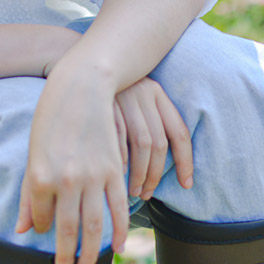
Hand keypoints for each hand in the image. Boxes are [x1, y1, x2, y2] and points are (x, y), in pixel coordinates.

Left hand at [16, 68, 128, 263]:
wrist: (81, 88)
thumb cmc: (51, 120)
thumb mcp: (33, 154)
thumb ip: (31, 195)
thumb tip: (24, 230)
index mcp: (42, 176)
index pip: (43, 217)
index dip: (43, 230)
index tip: (45, 235)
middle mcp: (67, 181)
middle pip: (67, 230)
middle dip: (65, 257)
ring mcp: (93, 177)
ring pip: (93, 224)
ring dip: (89, 252)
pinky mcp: (114, 171)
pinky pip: (118, 207)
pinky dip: (119, 230)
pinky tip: (117, 247)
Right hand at [114, 77, 192, 200]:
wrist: (77, 70)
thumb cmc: (108, 96)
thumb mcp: (133, 103)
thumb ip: (148, 127)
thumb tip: (159, 168)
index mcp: (157, 93)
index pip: (179, 132)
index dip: (185, 162)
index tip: (186, 184)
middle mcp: (144, 93)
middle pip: (159, 142)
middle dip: (156, 174)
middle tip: (148, 194)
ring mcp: (124, 98)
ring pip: (142, 144)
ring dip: (140, 173)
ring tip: (134, 191)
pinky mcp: (105, 104)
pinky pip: (119, 139)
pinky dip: (121, 160)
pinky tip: (119, 175)